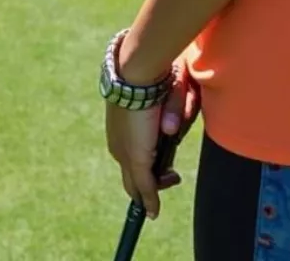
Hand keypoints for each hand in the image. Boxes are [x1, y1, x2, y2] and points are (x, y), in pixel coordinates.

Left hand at [106, 64, 198, 219]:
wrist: (136, 75)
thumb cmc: (148, 82)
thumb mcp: (153, 101)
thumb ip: (159, 116)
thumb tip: (168, 129)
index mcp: (119, 131)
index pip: (128, 158)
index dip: (144, 169)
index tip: (160, 170)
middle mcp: (118, 145)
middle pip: (130, 175)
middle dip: (148, 185)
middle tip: (171, 178)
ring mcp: (125, 154)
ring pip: (136, 183)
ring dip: (152, 191)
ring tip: (171, 182)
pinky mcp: (136, 159)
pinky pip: (144, 187)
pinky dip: (150, 201)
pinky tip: (153, 212)